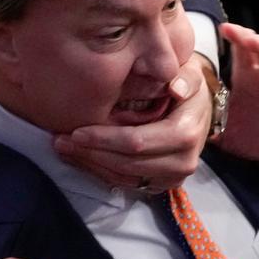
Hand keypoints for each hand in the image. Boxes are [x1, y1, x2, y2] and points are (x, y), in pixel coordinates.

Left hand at [52, 53, 210, 190]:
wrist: (198, 111)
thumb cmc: (186, 87)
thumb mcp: (190, 75)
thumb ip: (185, 78)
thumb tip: (176, 88)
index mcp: (185, 135)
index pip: (137, 142)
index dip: (104, 139)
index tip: (76, 131)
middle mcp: (181, 162)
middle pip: (125, 164)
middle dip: (90, 153)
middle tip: (59, 141)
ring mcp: (170, 177)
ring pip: (121, 177)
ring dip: (89, 164)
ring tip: (63, 148)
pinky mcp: (159, 184)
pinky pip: (124, 182)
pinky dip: (99, 171)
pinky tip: (79, 157)